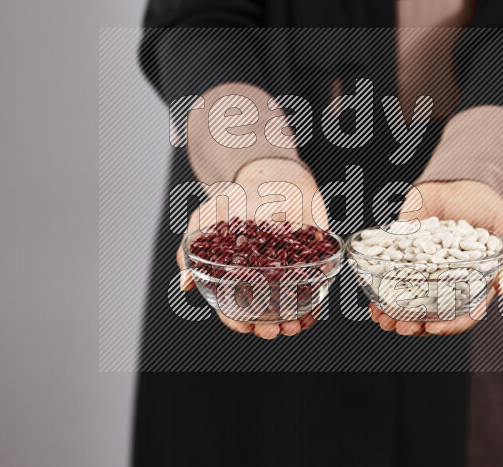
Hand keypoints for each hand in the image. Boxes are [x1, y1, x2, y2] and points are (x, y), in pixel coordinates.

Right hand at [177, 158, 327, 338]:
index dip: (237, 320)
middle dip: (268, 326)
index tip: (243, 327)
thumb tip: (185, 283)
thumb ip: (192, 248)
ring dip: (294, 319)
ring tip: (295, 325)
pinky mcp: (314, 257)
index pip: (234, 305)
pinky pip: (317, 284)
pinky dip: (316, 300)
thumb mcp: (206, 218)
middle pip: (265, 311)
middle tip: (271, 330)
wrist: (271, 173)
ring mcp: (289, 268)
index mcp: (237, 272)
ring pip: (291, 304)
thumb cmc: (237, 197)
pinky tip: (314, 309)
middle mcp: (263, 275)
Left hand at [369, 180, 502, 335]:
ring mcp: (422, 269)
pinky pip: (389, 277)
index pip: (464, 313)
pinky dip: (379, 292)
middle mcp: (446, 281)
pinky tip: (373, 302)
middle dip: (414, 325)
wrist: (457, 180)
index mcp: (473, 282)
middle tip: (401, 326)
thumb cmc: (488, 205)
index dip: (450, 325)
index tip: (433, 328)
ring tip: (382, 318)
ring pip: (408, 301)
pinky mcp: (401, 254)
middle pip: (431, 314)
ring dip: (394, 314)